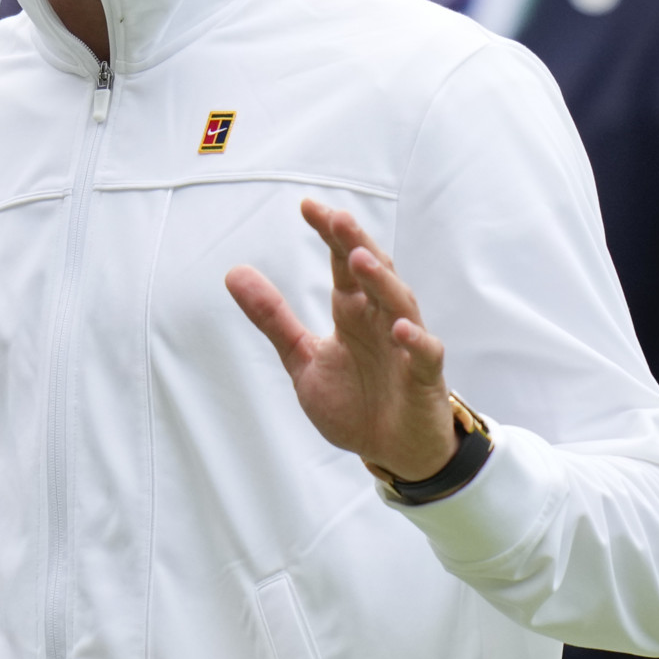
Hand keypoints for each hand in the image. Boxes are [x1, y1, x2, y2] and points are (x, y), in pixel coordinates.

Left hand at [225, 199, 457, 482]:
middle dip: (357, 244)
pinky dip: (415, 341)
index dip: (330, 235)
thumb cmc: (354, 403)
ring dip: (382, 282)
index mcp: (353, 314)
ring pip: (399, 304)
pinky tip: (400, 328)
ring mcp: (406, 348)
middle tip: (337, 218)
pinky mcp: (424, 379)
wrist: (391, 452)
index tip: (308, 206)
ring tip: (361, 258)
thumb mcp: (302, 359)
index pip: (343, 264)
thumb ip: (273, 318)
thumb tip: (234, 273)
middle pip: (373, 273)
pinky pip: (424, 355)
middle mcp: (382, 321)